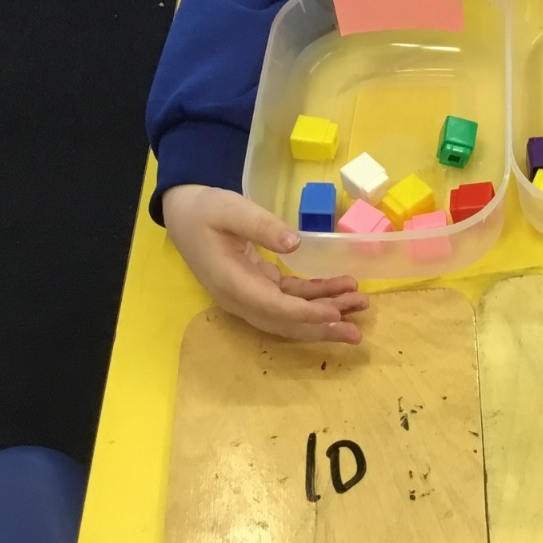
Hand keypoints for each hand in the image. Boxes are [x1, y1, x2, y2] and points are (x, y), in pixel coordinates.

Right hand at [162, 184, 368, 342]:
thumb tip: (294, 243)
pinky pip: (289, 299)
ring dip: (324, 312)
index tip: (335, 314)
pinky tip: (340, 290)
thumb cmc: (206, 210)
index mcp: (230, 282)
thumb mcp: (231, 209)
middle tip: (356, 332)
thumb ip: (260, 225)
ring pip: (289, 314)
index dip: (304, 314)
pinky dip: (314, 297)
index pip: (272, 307)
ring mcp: (248, 295)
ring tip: (359, 306)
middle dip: (321, 326)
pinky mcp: (257, 287)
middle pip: (284, 322)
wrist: (184, 214)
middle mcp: (239, 298)